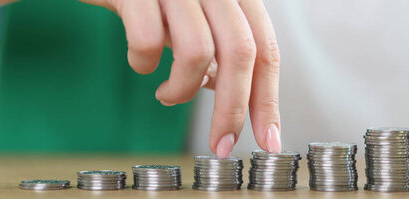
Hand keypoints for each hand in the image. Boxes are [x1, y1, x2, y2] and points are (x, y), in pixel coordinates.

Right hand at [80, 0, 281, 156]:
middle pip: (240, 53)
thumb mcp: (194, 20)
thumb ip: (217, 51)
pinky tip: (141, 64)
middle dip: (232, 110)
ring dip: (183, 90)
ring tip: (168, 96)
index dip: (268, 99)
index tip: (267, 139)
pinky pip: (147, 41)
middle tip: (221, 144)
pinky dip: (143, 64)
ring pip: (198, 52)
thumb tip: (230, 95)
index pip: (265, 50)